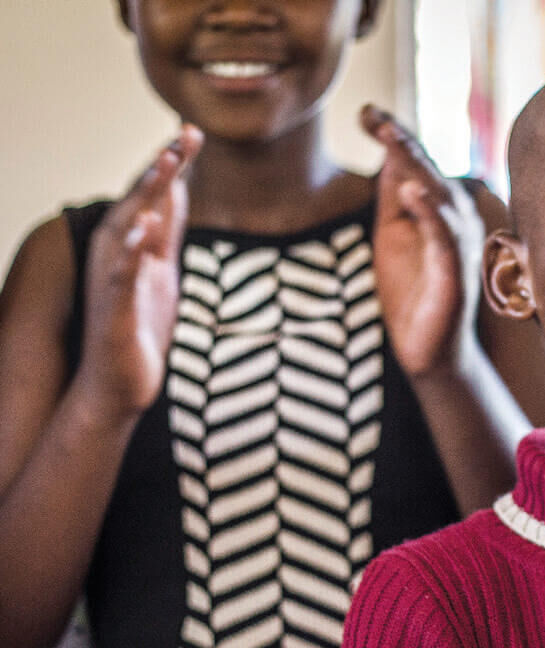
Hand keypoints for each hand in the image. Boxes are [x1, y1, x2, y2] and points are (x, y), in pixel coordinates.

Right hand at [74, 125, 200, 420]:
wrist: (116, 384)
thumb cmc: (137, 327)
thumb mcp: (161, 272)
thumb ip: (166, 233)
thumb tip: (176, 194)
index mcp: (131, 243)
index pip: (155, 195)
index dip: (172, 163)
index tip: (194, 131)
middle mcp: (117, 253)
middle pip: (142, 200)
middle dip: (163, 166)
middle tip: (187, 133)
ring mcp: (114, 279)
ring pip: (129, 228)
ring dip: (147, 195)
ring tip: (167, 163)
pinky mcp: (115, 308)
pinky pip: (121, 274)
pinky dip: (131, 250)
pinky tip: (142, 228)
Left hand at [361, 104, 482, 381]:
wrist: (427, 349)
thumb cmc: (412, 291)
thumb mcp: (391, 233)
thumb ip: (392, 196)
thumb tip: (387, 152)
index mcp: (438, 208)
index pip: (416, 164)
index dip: (393, 136)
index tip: (365, 112)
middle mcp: (455, 220)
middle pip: (427, 171)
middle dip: (401, 141)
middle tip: (373, 115)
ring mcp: (457, 245)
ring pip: (439, 195)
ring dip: (416, 166)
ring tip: (392, 138)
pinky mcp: (454, 272)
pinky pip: (444, 237)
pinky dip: (431, 213)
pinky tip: (413, 192)